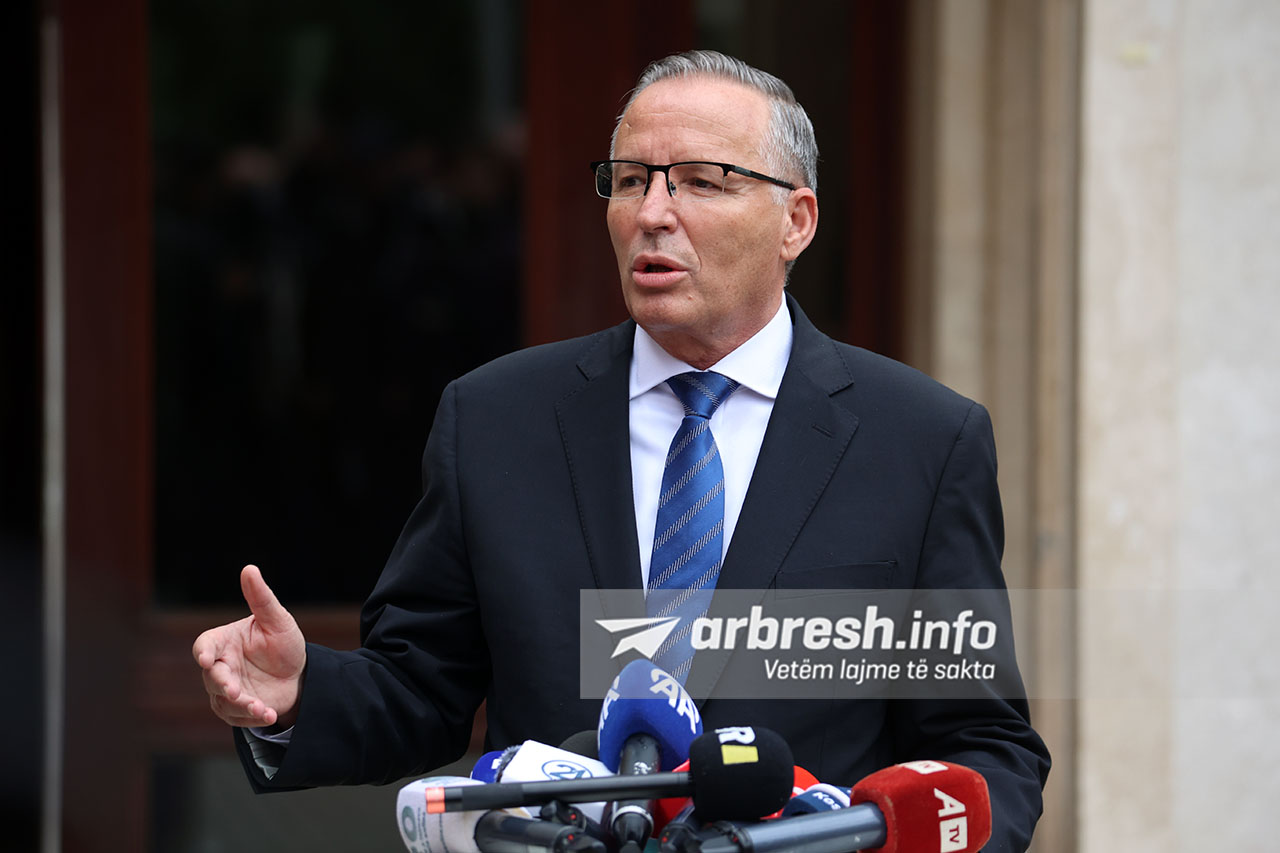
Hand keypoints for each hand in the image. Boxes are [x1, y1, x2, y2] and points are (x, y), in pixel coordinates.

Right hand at [192, 565, 306, 728]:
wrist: (299, 676)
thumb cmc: (283, 644)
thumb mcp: (277, 620)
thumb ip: (261, 598)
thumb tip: (249, 568)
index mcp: (224, 641)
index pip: (205, 645)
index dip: (204, 652)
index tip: (208, 659)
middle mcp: (220, 666)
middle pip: (212, 676)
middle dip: (223, 684)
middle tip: (235, 690)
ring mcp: (225, 690)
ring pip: (223, 700)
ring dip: (240, 705)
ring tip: (261, 708)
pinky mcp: (234, 710)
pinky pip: (236, 717)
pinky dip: (251, 717)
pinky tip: (269, 714)